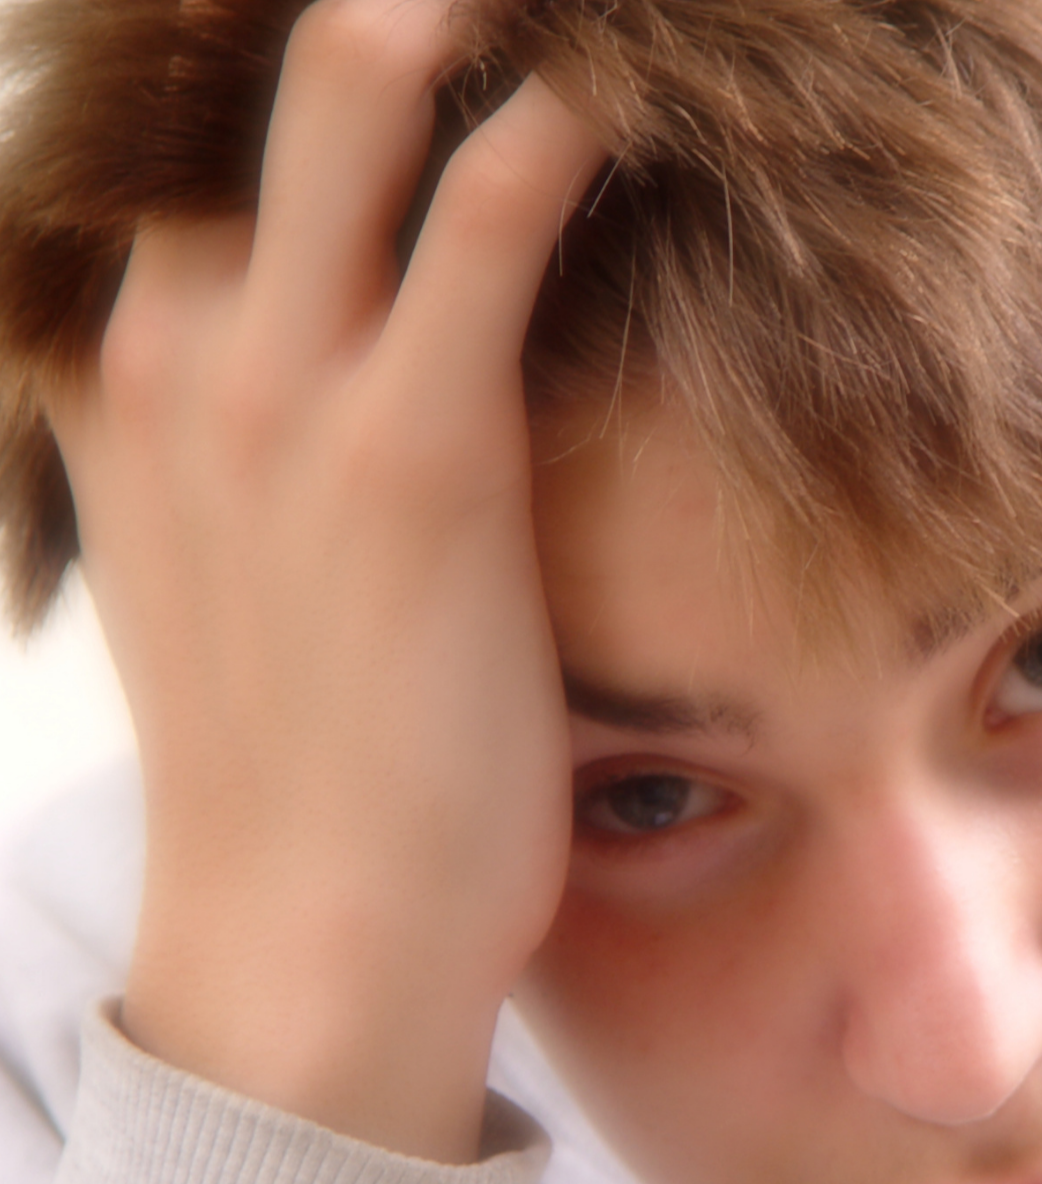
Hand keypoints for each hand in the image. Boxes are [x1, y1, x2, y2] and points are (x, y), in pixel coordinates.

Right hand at [44, 0, 607, 1162]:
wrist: (310, 940)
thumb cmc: (313, 768)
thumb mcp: (237, 574)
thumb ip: (254, 452)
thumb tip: (357, 383)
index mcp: (130, 371)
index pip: (192, 135)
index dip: (310, 60)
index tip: (419, 15)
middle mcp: (179, 345)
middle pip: (257, 79)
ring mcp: (283, 388)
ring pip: (354, 92)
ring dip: (461, 13)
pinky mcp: (414, 451)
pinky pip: (482, 223)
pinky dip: (554, 130)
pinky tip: (619, 86)